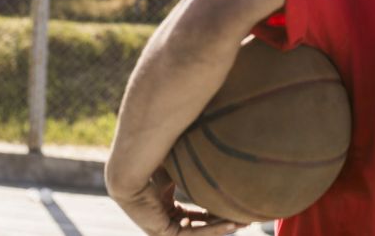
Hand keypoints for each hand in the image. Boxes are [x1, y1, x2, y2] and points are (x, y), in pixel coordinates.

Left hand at [111, 168, 248, 235]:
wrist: (130, 168)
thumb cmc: (150, 161)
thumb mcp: (178, 167)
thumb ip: (193, 167)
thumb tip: (214, 146)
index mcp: (164, 205)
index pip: (193, 214)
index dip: (213, 212)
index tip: (232, 207)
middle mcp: (163, 219)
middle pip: (198, 225)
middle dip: (222, 222)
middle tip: (244, 218)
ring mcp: (162, 228)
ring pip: (198, 231)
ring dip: (221, 227)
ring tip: (244, 222)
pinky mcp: (162, 233)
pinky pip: (192, 234)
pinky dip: (212, 229)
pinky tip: (230, 223)